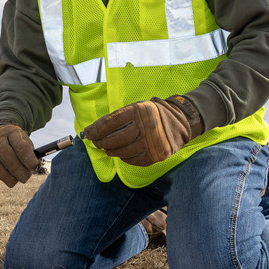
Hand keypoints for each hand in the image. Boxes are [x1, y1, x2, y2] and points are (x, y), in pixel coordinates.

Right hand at [0, 121, 39, 187]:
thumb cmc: (16, 144)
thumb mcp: (26, 144)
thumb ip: (30, 155)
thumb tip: (34, 167)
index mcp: (13, 132)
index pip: (20, 145)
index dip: (27, 158)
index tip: (33, 167)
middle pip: (5, 153)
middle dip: (16, 169)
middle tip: (24, 178)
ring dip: (3, 175)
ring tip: (12, 182)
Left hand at [83, 96, 203, 166]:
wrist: (180, 122)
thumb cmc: (152, 114)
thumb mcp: (137, 108)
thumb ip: (117, 118)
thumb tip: (94, 130)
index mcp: (139, 111)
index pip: (111, 122)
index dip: (96, 129)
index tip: (88, 133)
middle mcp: (146, 126)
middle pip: (115, 138)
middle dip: (101, 141)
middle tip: (96, 142)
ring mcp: (152, 143)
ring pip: (123, 151)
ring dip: (111, 150)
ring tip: (106, 148)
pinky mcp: (156, 156)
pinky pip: (133, 160)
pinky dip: (124, 158)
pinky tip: (120, 154)